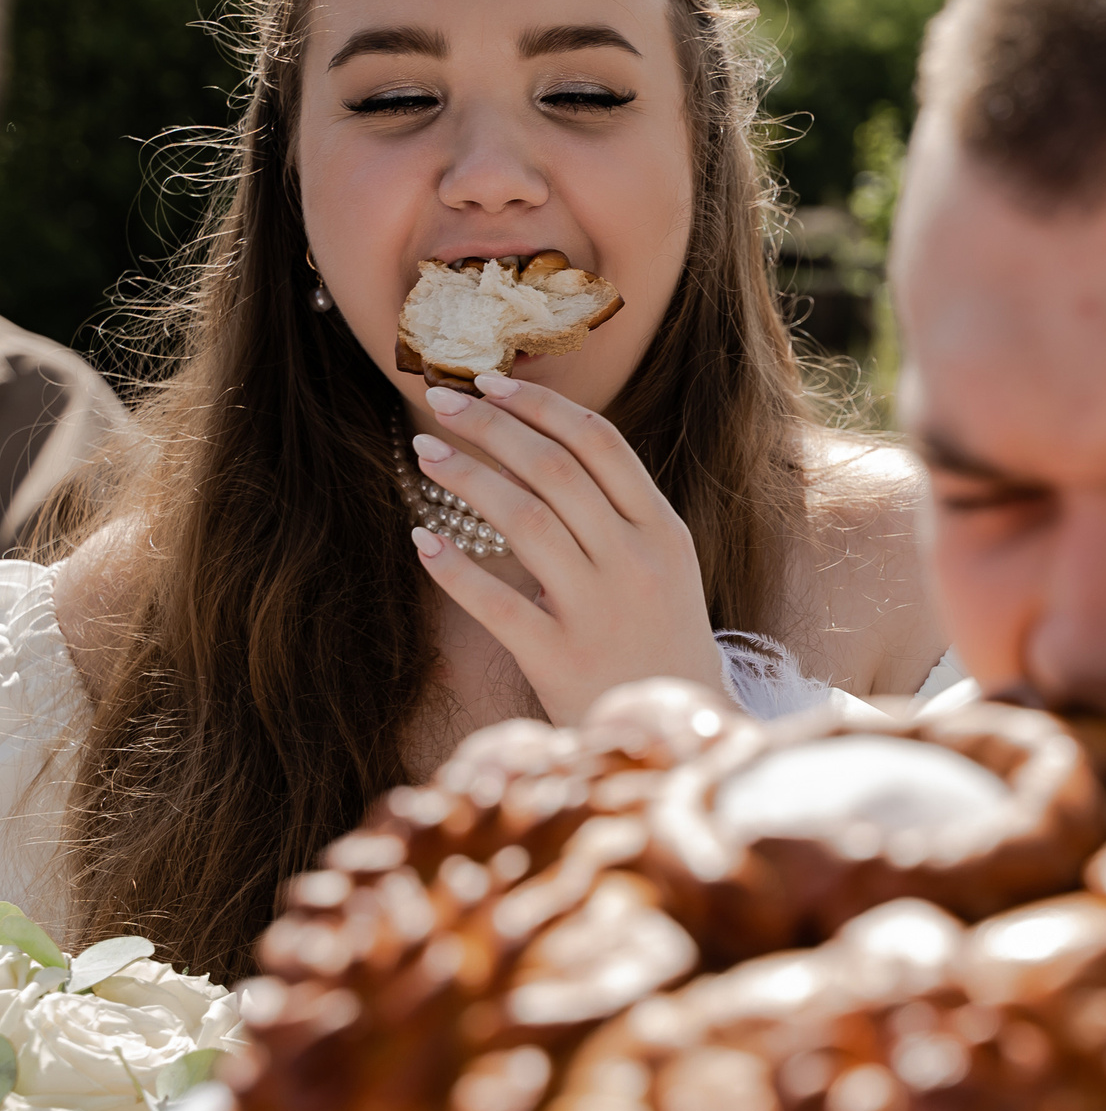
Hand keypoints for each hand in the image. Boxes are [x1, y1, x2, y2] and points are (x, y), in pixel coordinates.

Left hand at [410, 372, 726, 724]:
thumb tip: (544, 450)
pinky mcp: (561, 659)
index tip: (493, 383)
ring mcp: (600, 611)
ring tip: (425, 453)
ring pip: (525, 520)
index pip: (602, 444)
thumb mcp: (664, 568)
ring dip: (467, 479)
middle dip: (493, 427)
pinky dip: (454, 568)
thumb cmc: (660, 639)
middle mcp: (636, 562)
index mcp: (663, 532)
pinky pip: (495, 602)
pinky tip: (422, 539)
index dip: (542, 406)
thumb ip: (619, 515)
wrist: (679, 727)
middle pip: (556, 470)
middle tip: (444, 402)